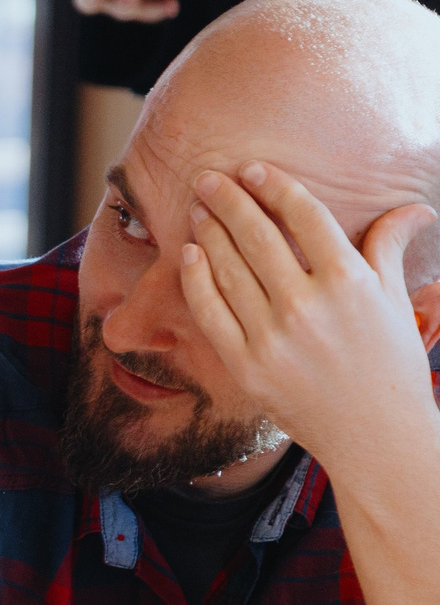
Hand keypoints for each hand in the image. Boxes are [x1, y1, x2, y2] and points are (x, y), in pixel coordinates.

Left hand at [178, 160, 439, 469]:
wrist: (375, 435)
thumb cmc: (389, 363)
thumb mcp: (395, 301)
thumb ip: (388, 249)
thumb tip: (415, 206)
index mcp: (350, 283)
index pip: (305, 218)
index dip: (275, 188)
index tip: (253, 169)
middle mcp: (308, 306)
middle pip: (257, 239)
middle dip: (229, 202)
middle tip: (207, 177)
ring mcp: (273, 338)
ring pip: (229, 271)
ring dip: (209, 234)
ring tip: (199, 208)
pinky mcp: (246, 366)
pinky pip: (211, 313)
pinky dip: (196, 280)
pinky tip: (188, 253)